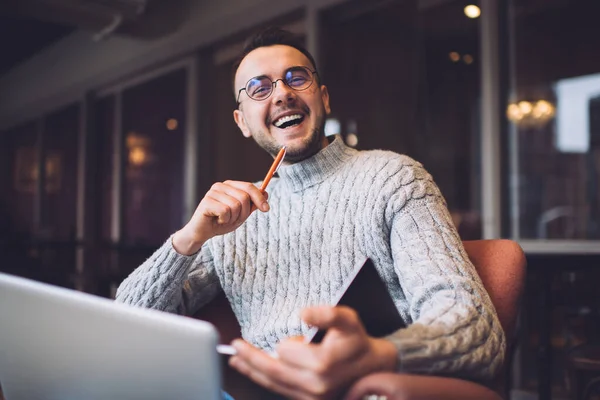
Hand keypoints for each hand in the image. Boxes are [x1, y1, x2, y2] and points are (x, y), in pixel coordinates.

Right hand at [173, 180, 268, 254]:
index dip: (259, 198)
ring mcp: (213, 192)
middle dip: (243, 213)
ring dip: (233, 218)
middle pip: (244, 197)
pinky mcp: (207, 201)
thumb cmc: (221, 222)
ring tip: (224, 220)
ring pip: (235, 205)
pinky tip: (217, 220)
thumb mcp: (241, 214)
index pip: (249, 187)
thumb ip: (252, 204)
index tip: (266, 209)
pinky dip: (225, 220)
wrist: (203, 232)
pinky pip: (225, 211)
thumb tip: (265, 192)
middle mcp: (221, 186)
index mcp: (230, 185)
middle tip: (234, 219)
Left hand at [228, 306, 397, 399]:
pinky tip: (254, 371)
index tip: (295, 336)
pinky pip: (281, 391)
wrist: (373, 367)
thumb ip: (327, 313)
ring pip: (273, 383)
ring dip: (252, 371)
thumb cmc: (357, 341)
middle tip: (233, 346)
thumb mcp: (347, 319)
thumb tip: (303, 313)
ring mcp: (312, 398)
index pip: (285, 351)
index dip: (286, 342)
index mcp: (322, 364)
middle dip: (250, 358)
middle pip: (272, 371)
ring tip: (236, 360)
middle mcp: (315, 386)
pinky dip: (264, 380)